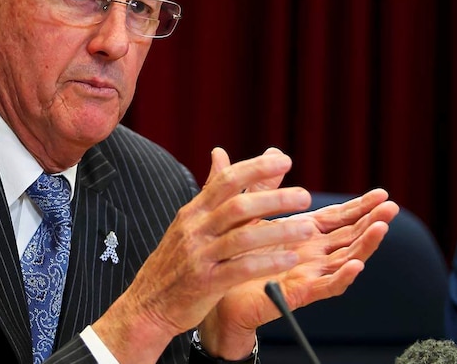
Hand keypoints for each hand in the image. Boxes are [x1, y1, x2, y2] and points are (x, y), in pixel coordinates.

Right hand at [93, 147, 317, 361]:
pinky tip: (289, 260)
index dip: (255, 169)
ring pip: (242, 237)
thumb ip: (211, 190)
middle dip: (274, 198)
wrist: (148, 303)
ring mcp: (199, 255)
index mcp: (193, 211)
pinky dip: (267, 263)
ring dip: (278, 231)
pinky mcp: (205, 283)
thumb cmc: (176, 261)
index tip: (285, 161)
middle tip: (305, 196)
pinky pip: (240, 269)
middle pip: (237, 205)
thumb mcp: (189, 221)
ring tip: (308, 229)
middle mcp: (195, 229)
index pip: (225, 181)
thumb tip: (221, 153)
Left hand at [197, 186, 399, 355]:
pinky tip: (356, 265)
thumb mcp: (249, 212)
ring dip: (365, 244)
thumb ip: (262, 185)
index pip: (339, 217)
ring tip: (382, 228)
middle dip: (371, 221)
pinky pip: (326, 286)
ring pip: (345, 258)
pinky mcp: (299, 292)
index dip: (360, 206)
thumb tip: (270, 150)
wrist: (217, 289)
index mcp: (303, 233)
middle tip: (391, 207)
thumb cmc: (235, 253)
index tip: (382, 193)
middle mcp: (312, 253)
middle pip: (349, 236)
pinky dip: (343, 276)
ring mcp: (309, 273)